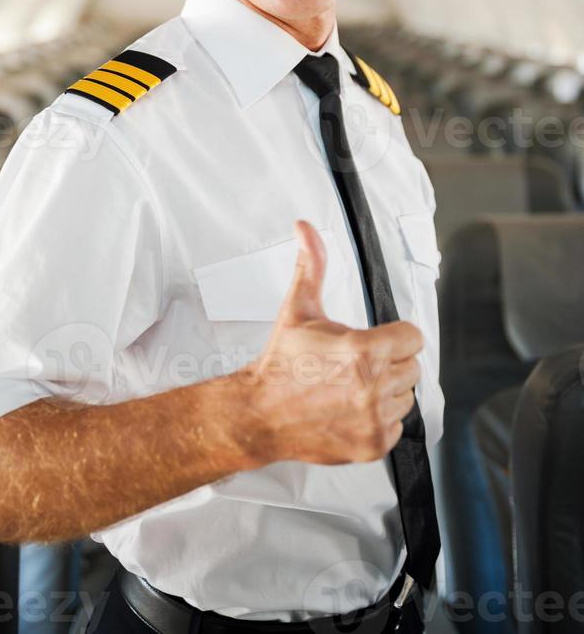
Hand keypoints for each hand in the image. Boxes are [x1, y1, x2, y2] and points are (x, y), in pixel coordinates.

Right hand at [241, 220, 422, 464]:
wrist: (259, 413)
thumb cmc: (280, 362)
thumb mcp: (298, 309)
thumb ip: (312, 265)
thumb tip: (306, 228)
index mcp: (362, 350)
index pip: (413, 337)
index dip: (395, 335)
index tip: (375, 339)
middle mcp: (373, 386)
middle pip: (413, 366)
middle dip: (390, 361)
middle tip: (358, 364)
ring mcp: (374, 418)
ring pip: (406, 396)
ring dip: (387, 390)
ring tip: (353, 386)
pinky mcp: (372, 444)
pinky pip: (397, 426)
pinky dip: (379, 419)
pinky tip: (352, 408)